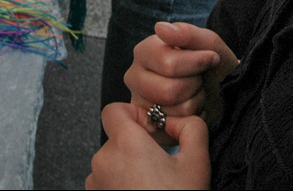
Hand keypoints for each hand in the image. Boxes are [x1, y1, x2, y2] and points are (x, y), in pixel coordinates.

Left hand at [85, 103, 209, 189]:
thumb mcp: (197, 161)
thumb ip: (192, 127)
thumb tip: (177, 121)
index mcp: (126, 143)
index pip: (114, 109)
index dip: (134, 115)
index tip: (152, 132)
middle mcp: (104, 160)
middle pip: (116, 137)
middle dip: (136, 146)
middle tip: (160, 164)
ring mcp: (95, 183)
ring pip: (111, 161)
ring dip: (128, 167)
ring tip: (152, 185)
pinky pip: (105, 182)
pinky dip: (120, 185)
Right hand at [126, 22, 239, 141]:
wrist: (220, 93)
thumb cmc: (212, 66)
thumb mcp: (208, 44)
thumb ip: (187, 33)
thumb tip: (160, 27)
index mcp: (145, 50)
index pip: (169, 64)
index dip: (197, 63)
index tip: (212, 58)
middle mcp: (134, 76)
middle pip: (169, 91)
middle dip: (195, 86)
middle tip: (200, 79)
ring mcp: (139, 103)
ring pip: (174, 110)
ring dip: (195, 102)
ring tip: (195, 93)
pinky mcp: (148, 125)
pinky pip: (174, 127)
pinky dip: (191, 119)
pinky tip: (190, 109)